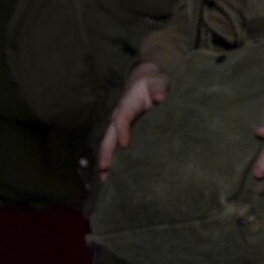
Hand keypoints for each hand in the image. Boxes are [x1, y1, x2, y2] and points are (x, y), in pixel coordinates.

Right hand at [97, 62, 169, 176]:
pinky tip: (116, 178)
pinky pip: (117, 148)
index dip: (122, 131)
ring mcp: (120, 126)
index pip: (122, 118)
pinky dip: (116, 162)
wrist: (147, 83)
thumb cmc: (154, 84)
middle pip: (109, 136)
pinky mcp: (126, 133)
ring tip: (105, 180)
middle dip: (106, 152)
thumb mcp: (158, 82)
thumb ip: (159, 88)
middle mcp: (119, 116)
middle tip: (104, 169)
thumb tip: (159, 97)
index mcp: (127, 104)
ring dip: (107, 162)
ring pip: (110, 145)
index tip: (125, 145)